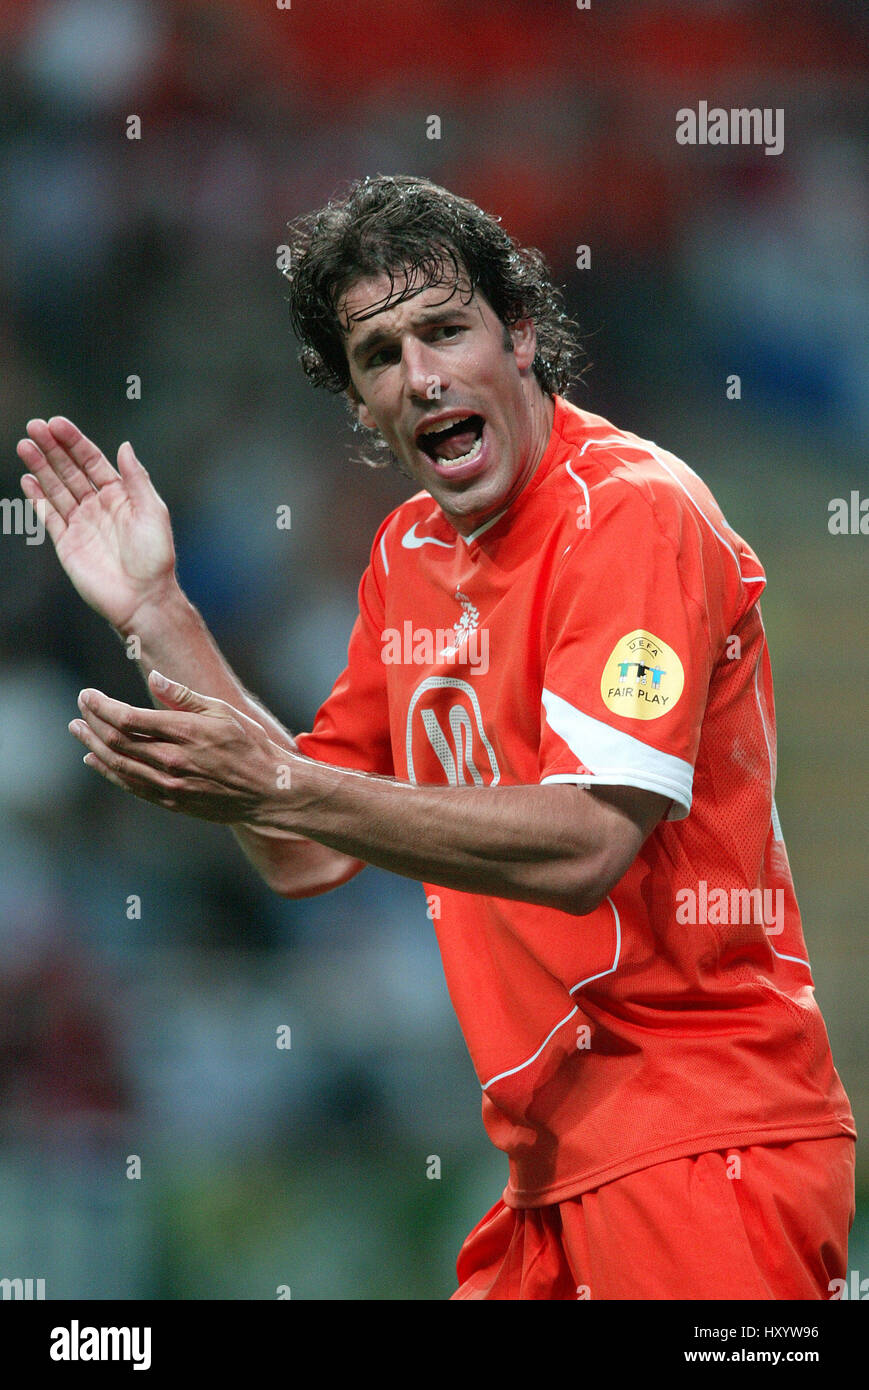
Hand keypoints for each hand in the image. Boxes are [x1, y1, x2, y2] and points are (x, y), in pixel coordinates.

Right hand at [18, 417, 176, 632]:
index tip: (56, 423)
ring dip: (40, 467)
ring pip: (56, 489)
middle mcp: (98, 506)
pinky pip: (49, 516)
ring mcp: (81, 524)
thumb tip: (124, 446)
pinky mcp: (67, 543)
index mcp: (121, 496)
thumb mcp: (153, 511)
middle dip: (51, 448)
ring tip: (24, 445)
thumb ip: (136, 479)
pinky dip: (38, 498)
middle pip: (70, 470)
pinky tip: (28, 479)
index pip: (92, 461)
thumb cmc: (155, 557)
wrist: (142, 598)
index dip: (74, 442)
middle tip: (33, 426)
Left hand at [69, 670, 299, 823]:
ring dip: (92, 745)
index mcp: (185, 732)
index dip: (101, 705)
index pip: (127, 718)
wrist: (269, 792)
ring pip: (117, 764)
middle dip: (92, 721)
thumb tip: (153, 677)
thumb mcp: (223, 711)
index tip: (88, 694)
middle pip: (115, 741)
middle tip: (80, 707)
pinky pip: (130, 785)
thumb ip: (185, 696)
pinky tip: (95, 760)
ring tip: (78, 730)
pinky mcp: (172, 801)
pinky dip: (108, 771)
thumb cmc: (251, 746)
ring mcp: (170, 784)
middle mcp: (172, 760)